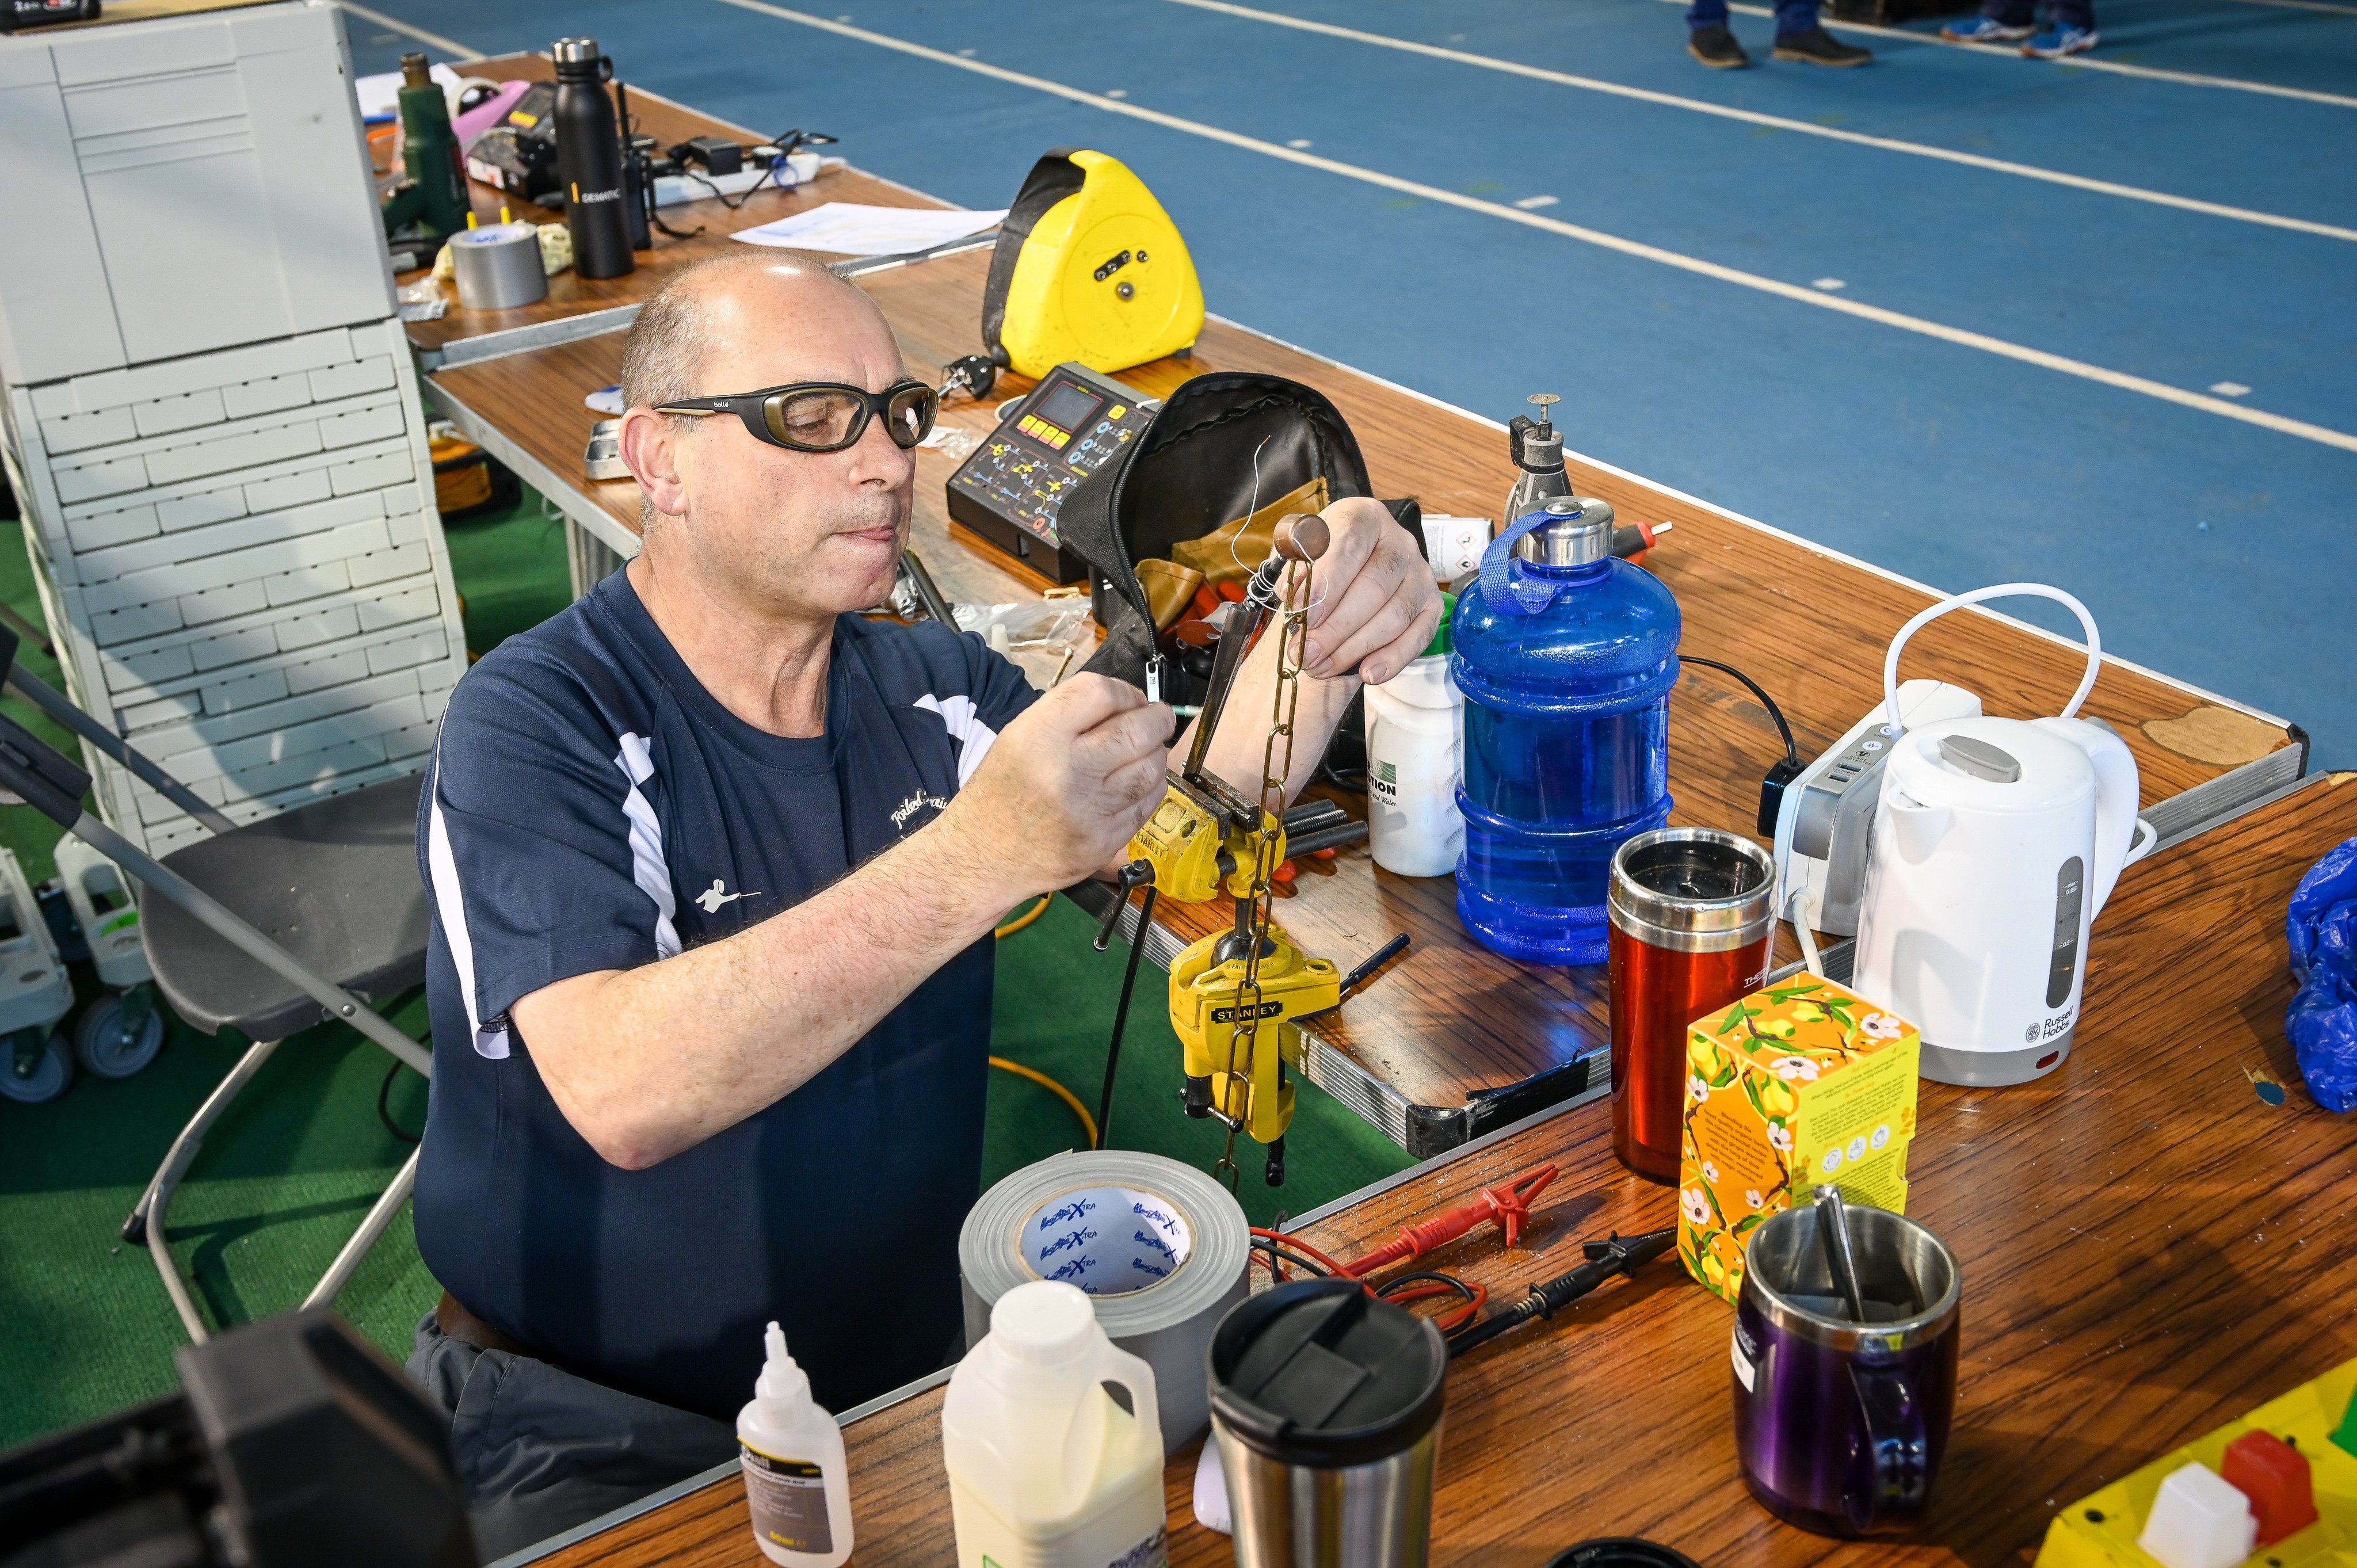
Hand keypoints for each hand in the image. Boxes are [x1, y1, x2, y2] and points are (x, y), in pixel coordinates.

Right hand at [936, 674, 1173, 896]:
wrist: (983, 857)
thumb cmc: (1002, 791)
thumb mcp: (1019, 736)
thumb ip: (1071, 715)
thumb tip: (1130, 704)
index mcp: (1038, 736)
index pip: (1102, 694)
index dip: (1127, 692)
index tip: (1132, 700)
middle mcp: (1066, 771)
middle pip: (1138, 730)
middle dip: (1158, 720)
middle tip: (1158, 720)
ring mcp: (1089, 811)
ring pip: (1150, 769)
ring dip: (1156, 754)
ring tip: (1145, 752)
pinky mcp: (1103, 842)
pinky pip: (1146, 805)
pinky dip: (1149, 788)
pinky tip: (1136, 784)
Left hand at [1293, 497, 1442, 685]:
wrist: (1349, 573)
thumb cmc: (1321, 563)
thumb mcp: (1298, 556)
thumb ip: (1294, 569)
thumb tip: (1294, 594)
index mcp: (1364, 518)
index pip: (1350, 545)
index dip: (1325, 581)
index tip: (1298, 612)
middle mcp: (1400, 542)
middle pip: (1374, 586)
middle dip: (1335, 627)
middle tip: (1305, 652)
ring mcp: (1421, 574)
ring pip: (1394, 616)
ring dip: (1354, 649)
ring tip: (1320, 666)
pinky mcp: (1432, 606)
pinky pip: (1417, 637)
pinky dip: (1392, 659)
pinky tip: (1367, 674)